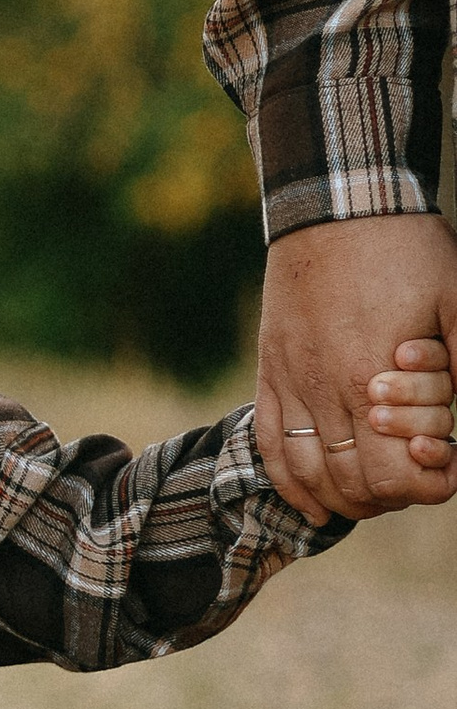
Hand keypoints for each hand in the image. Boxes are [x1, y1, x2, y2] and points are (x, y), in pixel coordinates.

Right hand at [253, 218, 456, 520]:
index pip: (396, 475)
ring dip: (347, 499)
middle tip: (419, 476)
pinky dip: (291, 486)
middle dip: (395, 495)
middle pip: (355, 484)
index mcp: (372, 378)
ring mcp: (291, 384)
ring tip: (377, 492)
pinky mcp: (270, 373)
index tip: (450, 468)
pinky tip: (314, 504)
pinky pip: (268, 446)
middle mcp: (325, 391)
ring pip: (312, 475)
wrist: (335, 205)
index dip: (430, 486)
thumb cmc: (405, 247)